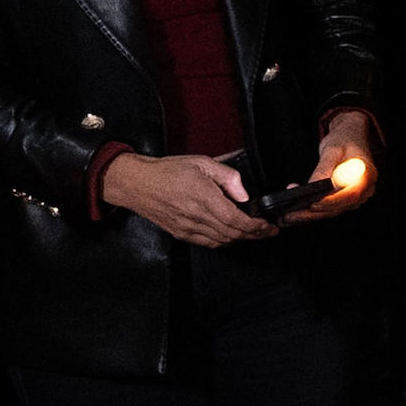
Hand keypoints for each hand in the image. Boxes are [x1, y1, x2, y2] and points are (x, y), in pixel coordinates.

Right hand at [103, 149, 270, 246]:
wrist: (137, 184)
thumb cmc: (168, 171)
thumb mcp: (202, 162)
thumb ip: (227, 177)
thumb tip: (244, 194)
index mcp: (203, 197)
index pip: (236, 220)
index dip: (255, 226)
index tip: (267, 226)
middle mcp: (195, 216)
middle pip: (232, 234)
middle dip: (254, 234)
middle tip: (266, 231)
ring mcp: (187, 227)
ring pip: (221, 241)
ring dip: (239, 239)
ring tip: (252, 233)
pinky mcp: (180, 233)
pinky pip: (207, 243)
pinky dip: (222, 241)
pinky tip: (229, 234)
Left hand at [287, 110, 380, 221]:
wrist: (351, 134)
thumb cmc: (344, 138)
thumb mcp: (332, 149)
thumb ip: (324, 168)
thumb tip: (313, 186)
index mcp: (366, 174)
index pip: (350, 194)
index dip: (331, 201)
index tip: (313, 204)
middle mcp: (365, 189)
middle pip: (340, 206)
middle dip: (314, 213)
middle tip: (290, 216)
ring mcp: (356, 195)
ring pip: (333, 210)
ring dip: (310, 215)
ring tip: (288, 216)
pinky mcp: (346, 197)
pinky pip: (331, 207)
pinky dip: (314, 211)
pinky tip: (297, 211)